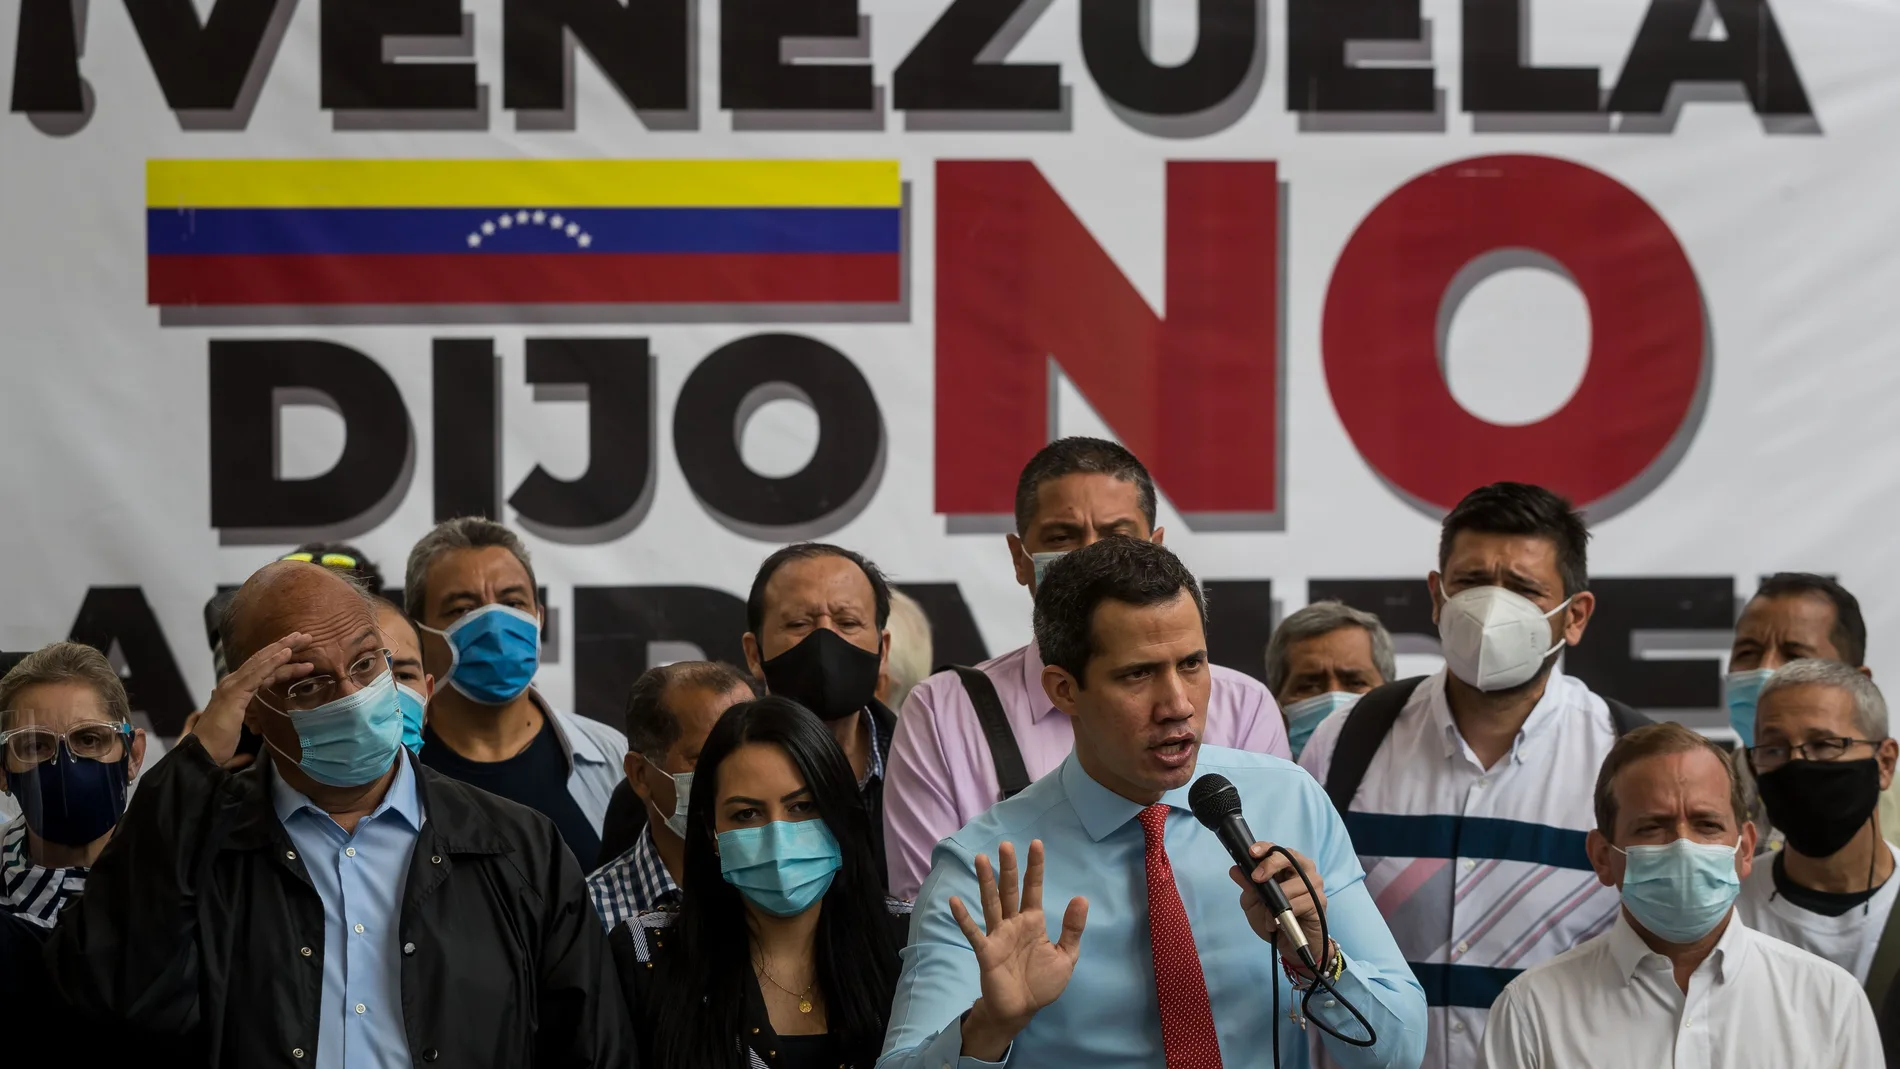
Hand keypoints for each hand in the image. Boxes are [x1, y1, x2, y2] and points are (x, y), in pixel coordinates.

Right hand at [189, 634, 312, 764]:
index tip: (301, 653)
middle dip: (285, 646)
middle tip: (307, 636)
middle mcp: (233, 682)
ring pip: (262, 662)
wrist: (202, 753)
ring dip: (283, 648)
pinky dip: (272, 662)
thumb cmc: (219, 743)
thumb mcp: (242, 725)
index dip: (282, 660)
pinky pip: (257, 674)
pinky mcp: (234, 693)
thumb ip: (250, 718)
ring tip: (301, 638)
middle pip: (264, 660)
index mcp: (236, 688)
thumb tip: (258, 726)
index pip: (263, 670)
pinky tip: (286, 654)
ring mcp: (232, 686)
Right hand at [950, 840, 1087, 1059]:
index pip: (1034, 889)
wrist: (1021, 1010)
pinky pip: (973, 932)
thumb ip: (1072, 929)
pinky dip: (963, 917)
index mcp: (1034, 922)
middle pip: (1010, 890)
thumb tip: (1082, 898)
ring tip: (981, 859)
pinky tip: (955, 900)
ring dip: (986, 882)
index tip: (1036, 844)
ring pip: (991, 903)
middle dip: (1009, 868)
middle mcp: (1014, 923)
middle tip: (1006, 844)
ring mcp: (998, 935)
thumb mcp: (1066, 957)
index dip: (1035, 868)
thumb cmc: (1042, 983)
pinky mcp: (986, 951)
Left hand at [1228, 842, 1327, 961]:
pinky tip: (1278, 922)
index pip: (1277, 850)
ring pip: (1290, 885)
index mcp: (1288, 866)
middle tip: (1257, 878)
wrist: (1291, 946)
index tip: (1252, 853)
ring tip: (1268, 917)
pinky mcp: (1319, 901)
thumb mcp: (1254, 903)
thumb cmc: (1274, 920)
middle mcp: (1304, 870)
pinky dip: (1284, 914)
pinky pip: (1298, 903)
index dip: (1265, 848)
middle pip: (1288, 857)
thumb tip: (1235, 869)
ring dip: (1274, 904)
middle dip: (1270, 865)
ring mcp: (1314, 885)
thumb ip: (1247, 886)